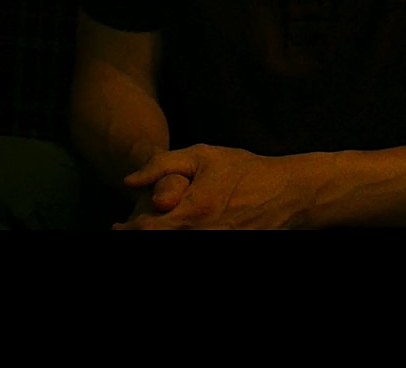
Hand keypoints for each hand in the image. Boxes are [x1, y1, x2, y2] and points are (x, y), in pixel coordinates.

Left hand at [113, 144, 316, 229]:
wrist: (287, 193)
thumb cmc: (244, 170)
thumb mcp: (204, 156)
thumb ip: (163, 164)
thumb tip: (128, 180)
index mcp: (195, 209)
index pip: (147, 230)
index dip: (127, 230)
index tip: (117, 225)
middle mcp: (204, 233)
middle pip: (158, 242)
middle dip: (140, 236)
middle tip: (128, 229)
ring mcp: (219, 243)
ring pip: (176, 247)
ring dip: (160, 238)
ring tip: (152, 229)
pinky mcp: (229, 248)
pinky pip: (197, 247)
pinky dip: (182, 238)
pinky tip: (177, 231)